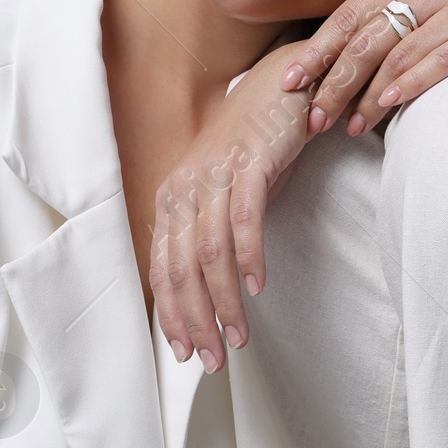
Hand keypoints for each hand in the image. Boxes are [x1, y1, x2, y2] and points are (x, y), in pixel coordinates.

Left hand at [151, 42, 316, 371]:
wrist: (284, 86)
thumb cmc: (256, 146)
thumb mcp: (225, 194)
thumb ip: (212, 234)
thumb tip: (210, 289)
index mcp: (173, 199)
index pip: (163, 268)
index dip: (172, 314)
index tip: (185, 352)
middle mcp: (185, 188)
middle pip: (183, 269)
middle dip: (197, 321)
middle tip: (213, 361)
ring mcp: (215, 175)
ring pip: (210, 253)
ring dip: (225, 302)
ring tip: (238, 338)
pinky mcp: (249, 164)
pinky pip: (244, 220)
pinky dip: (248, 258)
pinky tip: (257, 287)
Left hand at [281, 0, 447, 132]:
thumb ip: (395, 2)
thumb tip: (350, 46)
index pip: (349, 15)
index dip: (317, 51)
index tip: (291, 82)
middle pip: (366, 40)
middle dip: (333, 84)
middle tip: (312, 118)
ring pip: (398, 57)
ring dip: (367, 97)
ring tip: (347, 127)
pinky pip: (441, 61)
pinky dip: (411, 84)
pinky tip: (389, 105)